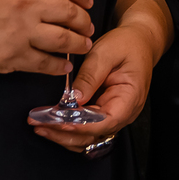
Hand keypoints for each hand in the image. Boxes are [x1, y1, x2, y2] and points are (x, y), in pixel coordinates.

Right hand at [0, 0, 92, 76]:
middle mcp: (23, 5)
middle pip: (68, 11)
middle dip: (84, 20)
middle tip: (88, 25)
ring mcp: (19, 33)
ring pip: (63, 39)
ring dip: (79, 43)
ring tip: (84, 45)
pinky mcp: (13, 57)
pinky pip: (46, 63)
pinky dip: (59, 65)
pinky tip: (64, 65)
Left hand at [30, 21, 155, 152]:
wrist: (138, 42)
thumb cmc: (126, 45)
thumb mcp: (106, 53)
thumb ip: (90, 76)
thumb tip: (75, 98)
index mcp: (129, 99)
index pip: (106, 122)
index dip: (81, 126)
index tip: (59, 123)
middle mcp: (123, 113)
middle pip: (94, 134)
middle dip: (65, 133)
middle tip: (40, 125)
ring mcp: (113, 116)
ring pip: (88, 137)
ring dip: (64, 135)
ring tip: (40, 127)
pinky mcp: (103, 113)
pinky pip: (86, 128)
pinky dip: (68, 129)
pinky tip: (51, 123)